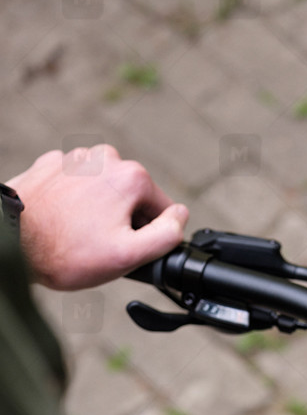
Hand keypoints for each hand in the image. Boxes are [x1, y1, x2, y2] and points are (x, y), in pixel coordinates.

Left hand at [8, 145, 188, 289]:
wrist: (10, 242)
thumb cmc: (65, 252)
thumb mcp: (129, 256)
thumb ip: (166, 235)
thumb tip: (181, 216)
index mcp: (131, 176)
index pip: (162, 210)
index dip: (148, 235)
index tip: (124, 247)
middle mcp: (105, 158)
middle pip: (132, 199)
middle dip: (122, 222)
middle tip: (98, 245)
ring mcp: (75, 158)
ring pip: (104, 192)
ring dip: (98, 212)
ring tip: (76, 235)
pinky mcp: (51, 165)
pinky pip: (77, 187)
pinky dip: (73, 204)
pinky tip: (60, 222)